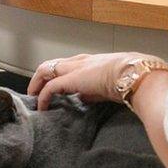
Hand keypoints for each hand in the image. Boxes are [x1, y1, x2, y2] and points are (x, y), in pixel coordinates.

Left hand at [28, 52, 163, 110]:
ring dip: (37, 84)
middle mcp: (78, 61)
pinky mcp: (70, 79)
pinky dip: (43, 97)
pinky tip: (42, 107)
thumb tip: (85, 98)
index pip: (65, 65)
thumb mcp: (108, 83)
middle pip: (51, 65)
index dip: (55, 76)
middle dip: (40, 79)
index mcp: (89, 61)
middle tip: (35, 92)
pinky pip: (50, 87)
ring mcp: (73, 68)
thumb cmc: (128, 77)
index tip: (50, 89)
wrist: (133, 74)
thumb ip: (95, 89)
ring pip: (46, 70)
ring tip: (33, 98)